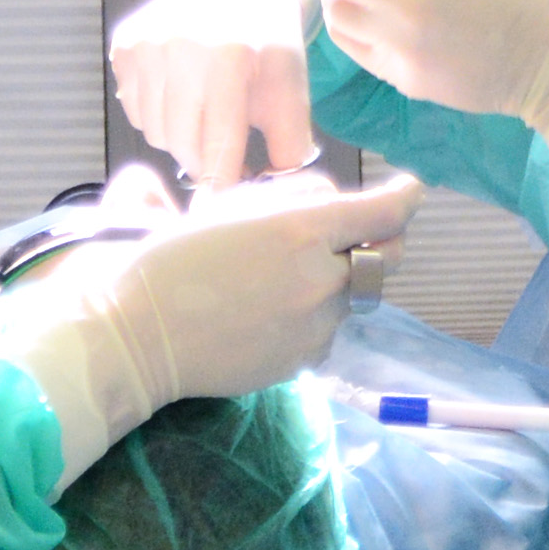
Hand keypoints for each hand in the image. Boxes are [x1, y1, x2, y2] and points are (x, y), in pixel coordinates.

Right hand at [0, 171, 421, 462]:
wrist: (137, 334)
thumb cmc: (169, 259)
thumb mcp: (228, 208)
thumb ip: (288, 200)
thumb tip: (325, 199)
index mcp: (302, 230)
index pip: (384, 211)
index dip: (404, 197)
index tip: (410, 189)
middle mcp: (321, 278)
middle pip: (384, 258)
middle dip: (379, 241)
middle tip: (357, 233)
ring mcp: (314, 325)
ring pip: (350, 296)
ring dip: (334, 282)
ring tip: (281, 278)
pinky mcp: (301, 360)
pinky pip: (323, 331)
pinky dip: (309, 318)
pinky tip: (266, 312)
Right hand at [109, 0, 325, 185]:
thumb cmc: (269, 41)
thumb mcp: (293, 88)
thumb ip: (290, 144)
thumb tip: (271, 191)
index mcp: (229, 55)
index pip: (218, 142)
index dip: (223, 180)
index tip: (226, 202)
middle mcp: (179, 45)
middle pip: (181, 143)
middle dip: (204, 161)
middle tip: (224, 155)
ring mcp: (146, 42)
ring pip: (154, 131)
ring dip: (180, 137)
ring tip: (206, 113)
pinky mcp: (124, 43)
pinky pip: (134, 109)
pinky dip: (158, 114)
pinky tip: (182, 92)